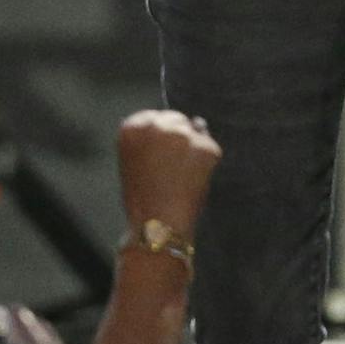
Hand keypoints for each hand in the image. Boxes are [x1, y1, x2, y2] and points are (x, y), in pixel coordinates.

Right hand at [116, 110, 221, 241]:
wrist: (157, 227)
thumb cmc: (144, 198)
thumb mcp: (136, 161)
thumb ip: (154, 139)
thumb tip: (194, 121)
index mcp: (133, 127)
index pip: (155, 117)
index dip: (162, 134)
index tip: (161, 152)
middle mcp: (158, 125)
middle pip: (178, 120)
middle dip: (180, 138)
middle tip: (173, 168)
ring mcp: (183, 135)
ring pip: (196, 132)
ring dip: (194, 148)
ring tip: (181, 176)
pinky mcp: (206, 146)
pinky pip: (211, 149)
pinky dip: (207, 162)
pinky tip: (194, 180)